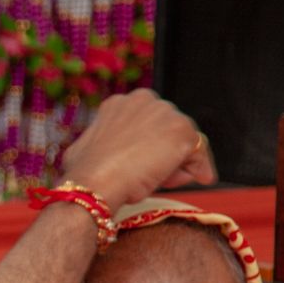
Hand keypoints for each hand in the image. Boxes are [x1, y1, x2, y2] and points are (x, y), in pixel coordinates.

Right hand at [59, 88, 217, 211]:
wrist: (95, 183)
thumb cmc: (84, 173)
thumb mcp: (86, 150)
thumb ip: (102, 143)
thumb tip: (104, 153)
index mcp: (119, 104)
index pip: (148, 123)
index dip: (149, 146)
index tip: (145, 165)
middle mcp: (144, 99)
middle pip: (167, 129)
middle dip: (165, 153)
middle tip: (157, 177)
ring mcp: (164, 112)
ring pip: (183, 140)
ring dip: (178, 163)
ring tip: (164, 182)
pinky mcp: (181, 129)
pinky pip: (199, 152)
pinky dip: (199, 168)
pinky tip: (192, 181)